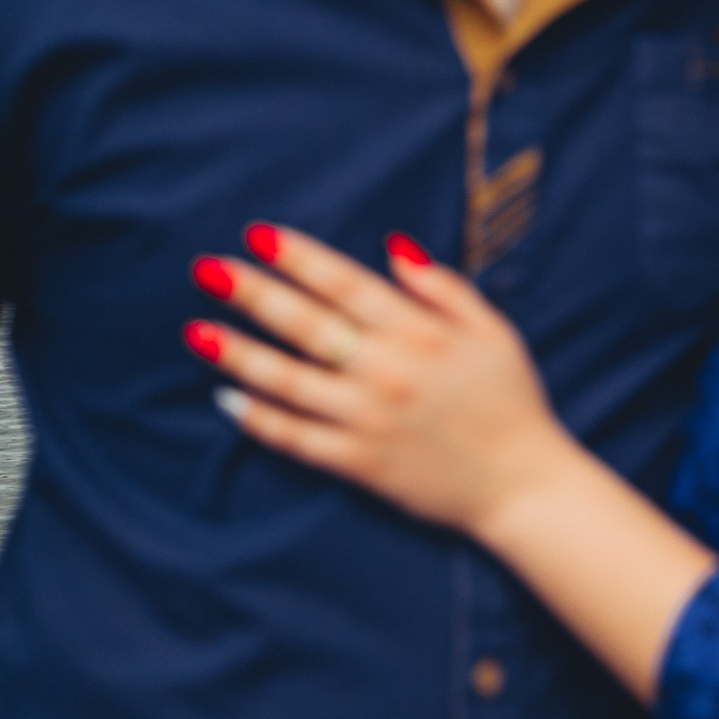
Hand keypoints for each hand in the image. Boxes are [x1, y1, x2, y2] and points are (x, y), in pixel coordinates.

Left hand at [185, 224, 580, 539]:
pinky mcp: (358, 463)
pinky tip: (226, 399)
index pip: (347, 285)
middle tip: (207, 269)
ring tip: (196, 330)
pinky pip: (296, 438)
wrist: (522, 483)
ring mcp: (368, 420)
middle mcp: (388, 372)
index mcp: (423, 334)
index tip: (258, 235)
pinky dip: (258, 419)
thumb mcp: (495, 331)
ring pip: (288, 380)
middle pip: (307, 325)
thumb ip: (444, 288)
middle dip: (253, 293)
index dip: (300, 257)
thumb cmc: (513, 401)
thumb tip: (394, 248)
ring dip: (238, 354)